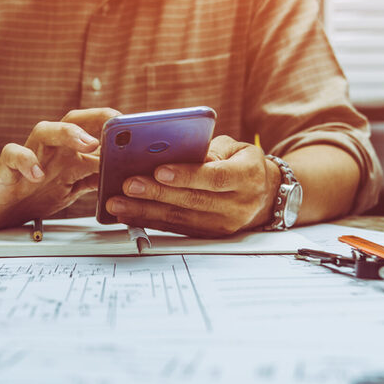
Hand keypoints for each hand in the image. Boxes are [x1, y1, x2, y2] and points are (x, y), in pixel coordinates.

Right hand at [0, 108, 119, 229]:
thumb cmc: (30, 195)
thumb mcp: (70, 190)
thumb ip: (94, 180)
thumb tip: (126, 176)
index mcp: (67, 155)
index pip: (93, 131)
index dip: (114, 128)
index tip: (137, 131)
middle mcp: (49, 150)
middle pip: (72, 121)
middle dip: (96, 118)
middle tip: (117, 124)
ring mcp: (28, 156)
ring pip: (44, 130)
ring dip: (68, 133)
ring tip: (87, 143)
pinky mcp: (6, 167)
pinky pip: (14, 154)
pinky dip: (26, 160)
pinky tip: (37, 174)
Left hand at [105, 135, 277, 236]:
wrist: (265, 195)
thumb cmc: (244, 164)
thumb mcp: (235, 148)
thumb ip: (209, 150)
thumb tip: (175, 152)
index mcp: (247, 176)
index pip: (216, 177)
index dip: (187, 175)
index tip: (159, 170)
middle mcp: (238, 205)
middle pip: (193, 201)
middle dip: (156, 194)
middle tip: (128, 186)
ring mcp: (224, 224)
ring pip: (181, 219)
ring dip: (146, 212)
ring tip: (118, 203)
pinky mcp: (211, 235)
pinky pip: (177, 229)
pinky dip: (151, 221)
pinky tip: (129, 214)